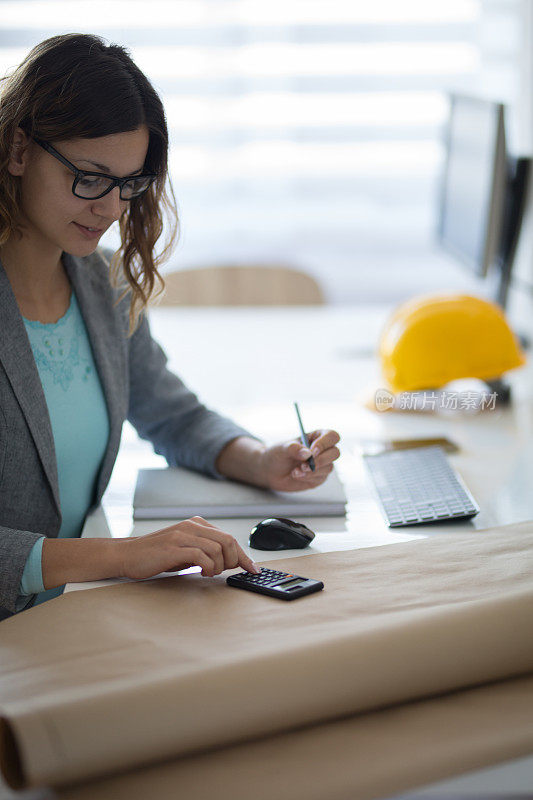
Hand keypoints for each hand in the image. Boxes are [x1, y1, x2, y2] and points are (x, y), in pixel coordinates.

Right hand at [118, 517, 260, 579]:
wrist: (128, 555)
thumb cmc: (157, 555)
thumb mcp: (185, 550)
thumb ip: (205, 551)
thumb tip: (230, 561)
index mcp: (196, 524)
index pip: (229, 537)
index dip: (244, 555)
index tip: (253, 569)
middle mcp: (191, 526)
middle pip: (228, 541)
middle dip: (233, 561)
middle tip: (225, 572)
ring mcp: (182, 535)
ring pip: (218, 548)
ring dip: (219, 566)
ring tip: (209, 573)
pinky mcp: (174, 546)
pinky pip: (202, 555)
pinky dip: (208, 566)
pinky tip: (202, 572)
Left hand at [260, 429, 340, 491]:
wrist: (270, 472)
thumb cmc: (277, 455)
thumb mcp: (281, 449)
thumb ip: (293, 449)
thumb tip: (308, 453)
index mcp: (317, 437)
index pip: (331, 436)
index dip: (325, 443)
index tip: (312, 451)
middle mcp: (323, 450)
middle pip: (335, 453)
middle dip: (321, 460)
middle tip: (304, 465)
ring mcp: (322, 464)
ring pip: (329, 467)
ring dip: (312, 471)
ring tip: (295, 471)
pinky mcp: (319, 477)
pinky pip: (320, 478)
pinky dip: (308, 478)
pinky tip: (296, 475)